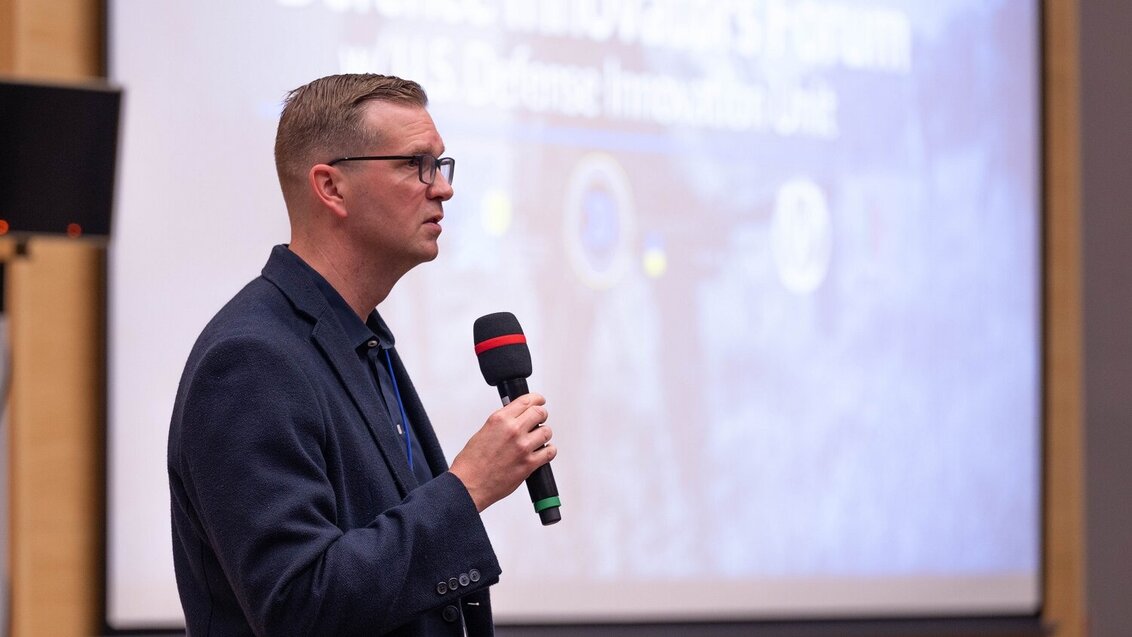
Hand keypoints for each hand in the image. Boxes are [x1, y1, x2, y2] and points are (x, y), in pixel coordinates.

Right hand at [449, 393, 555, 511]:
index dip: (537, 399)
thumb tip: (516, 418)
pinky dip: (549, 451)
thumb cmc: (471, 462)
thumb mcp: (484, 432)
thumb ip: (502, 423)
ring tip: (538, 439)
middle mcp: (513, 430)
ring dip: (544, 434)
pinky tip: (543, 451)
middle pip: (540, 413)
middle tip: (539, 420)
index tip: (540, 401)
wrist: (469, 484)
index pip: (527, 400)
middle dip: (541, 415)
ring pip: (546, 432)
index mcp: (500, 419)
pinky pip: (549, 452)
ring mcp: (523, 447)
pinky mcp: (529, 464)